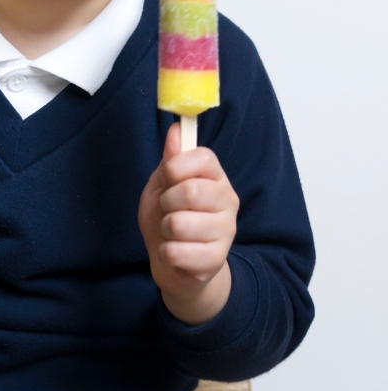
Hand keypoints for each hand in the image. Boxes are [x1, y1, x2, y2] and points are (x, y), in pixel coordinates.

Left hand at [138, 122, 238, 324]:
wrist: (173, 261)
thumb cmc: (168, 215)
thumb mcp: (162, 184)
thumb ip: (170, 160)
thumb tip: (177, 130)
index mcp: (216, 177)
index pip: (203, 157)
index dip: (176, 167)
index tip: (168, 178)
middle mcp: (228, 201)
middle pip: (190, 190)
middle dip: (166, 201)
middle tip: (168, 209)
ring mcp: (226, 232)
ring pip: (178, 223)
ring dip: (164, 229)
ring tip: (172, 232)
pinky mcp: (216, 260)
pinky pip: (176, 251)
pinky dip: (165, 252)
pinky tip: (175, 251)